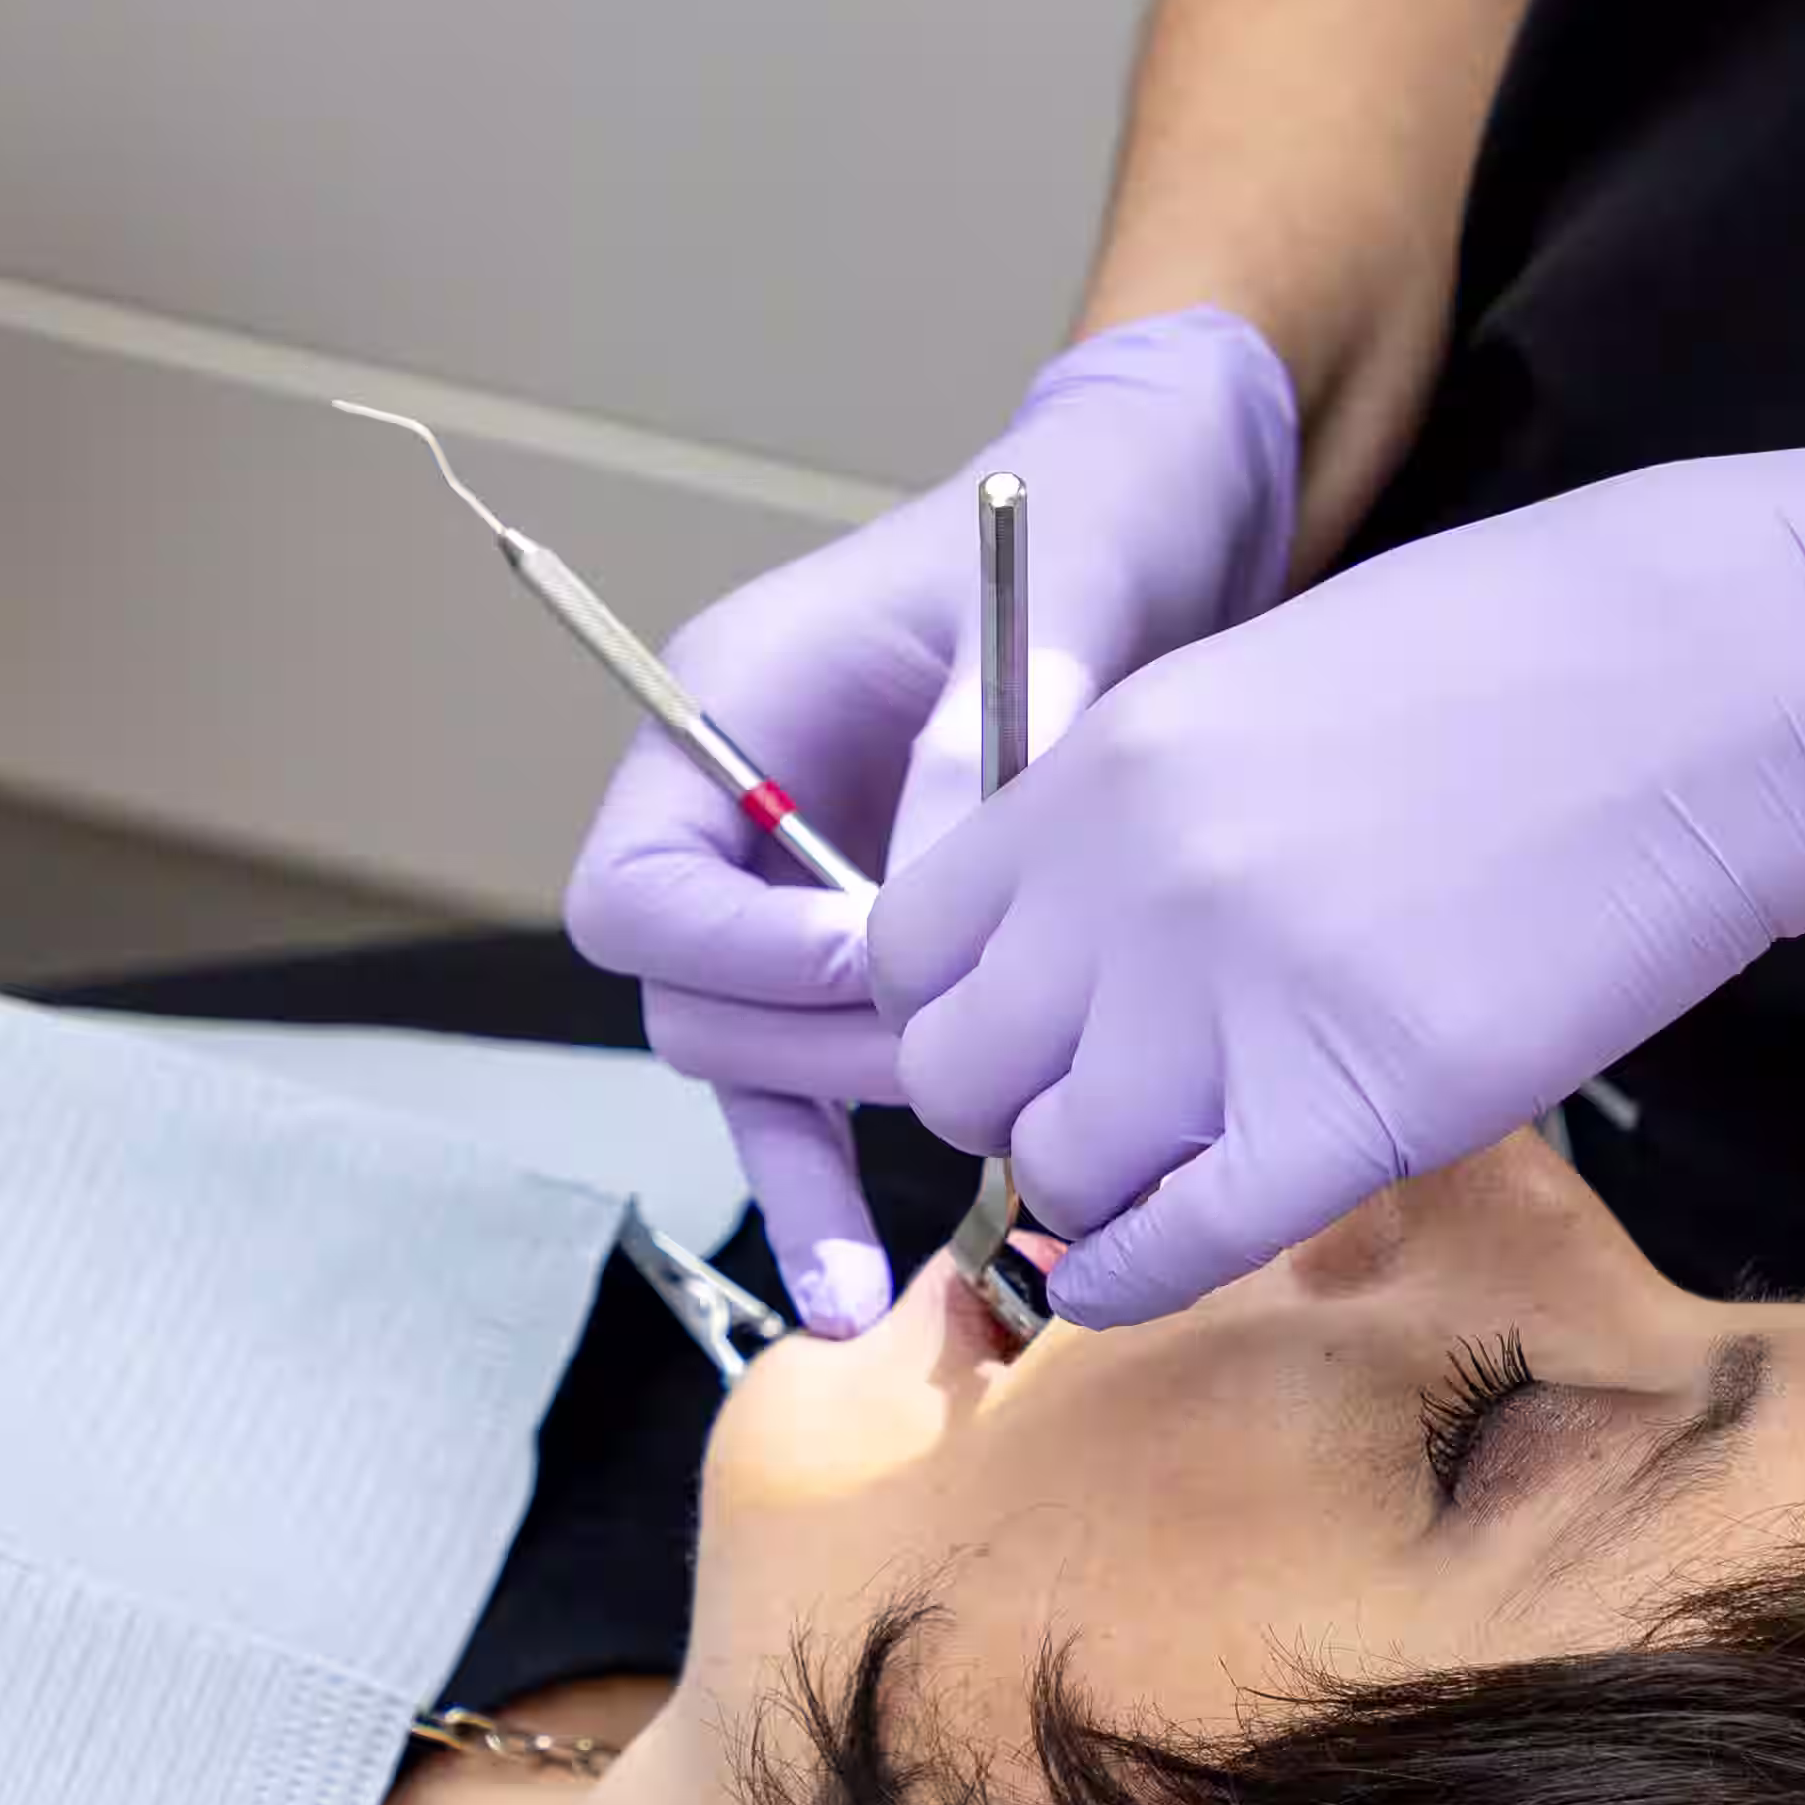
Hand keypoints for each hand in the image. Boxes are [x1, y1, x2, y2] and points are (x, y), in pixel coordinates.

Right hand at [562, 312, 1300, 1336]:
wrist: (1165, 517)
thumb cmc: (1093, 519)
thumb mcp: (1051, 594)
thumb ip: (980, 737)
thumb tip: (935, 888)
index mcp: (728, 708)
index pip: (639, 883)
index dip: (734, 943)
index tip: (864, 953)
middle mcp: (736, 813)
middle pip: (688, 995)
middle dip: (809, 1044)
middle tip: (951, 1057)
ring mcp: (793, 896)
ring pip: (748, 1065)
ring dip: (820, 1149)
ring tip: (904, 1249)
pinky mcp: (866, 967)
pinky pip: (812, 1096)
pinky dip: (830, 1183)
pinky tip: (862, 1287)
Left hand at [871, 444, 1804, 1326]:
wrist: (1712, 685)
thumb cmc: (1509, 674)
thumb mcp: (1257, 694)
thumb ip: (1129, 820)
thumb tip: (1054, 955)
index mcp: (1094, 770)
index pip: (909, 948)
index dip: (959, 1009)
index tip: (1028, 1027)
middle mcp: (1127, 889)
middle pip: (957, 1075)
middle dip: (1012, 1109)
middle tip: (1096, 1109)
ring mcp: (1232, 1004)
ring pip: (1055, 1171)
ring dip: (1093, 1190)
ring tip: (1164, 1170)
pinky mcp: (1352, 1107)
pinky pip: (1169, 1242)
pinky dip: (1135, 1272)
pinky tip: (1150, 1264)